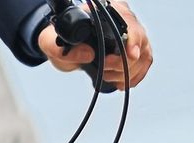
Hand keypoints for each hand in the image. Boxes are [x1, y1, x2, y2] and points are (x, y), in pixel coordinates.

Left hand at [38, 3, 152, 89]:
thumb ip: (57, 47)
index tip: (131, 55)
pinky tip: (119, 81)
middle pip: (140, 41)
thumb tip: (88, 54)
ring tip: (107, 74)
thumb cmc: (61, 41)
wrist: (67, 46)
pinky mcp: (134, 50)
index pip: (128, 22)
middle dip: (123, 62)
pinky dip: (132, 78)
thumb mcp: (50, 43)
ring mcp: (131, 35)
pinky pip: (144, 65)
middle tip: (105, 68)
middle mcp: (123, 19)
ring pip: (144, 55)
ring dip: (126, 73)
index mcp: (106, 10)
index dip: (133, 39)